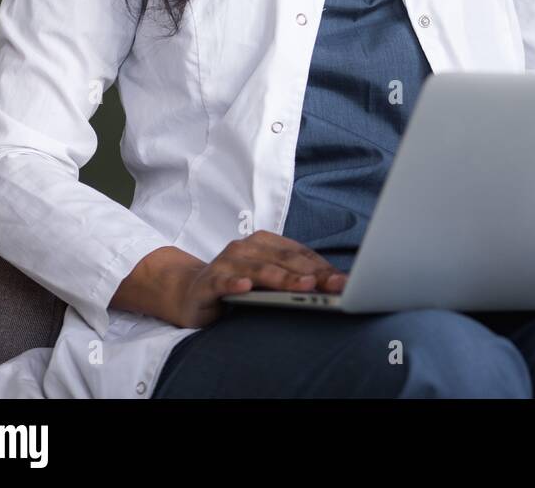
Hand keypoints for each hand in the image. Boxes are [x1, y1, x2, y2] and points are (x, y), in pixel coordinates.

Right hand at [158, 230, 346, 328]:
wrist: (191, 292)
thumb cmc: (237, 285)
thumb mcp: (268, 281)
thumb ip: (292, 279)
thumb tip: (331, 287)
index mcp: (266, 243)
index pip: (300, 254)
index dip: (323, 268)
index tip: (343, 282)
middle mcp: (247, 247)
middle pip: (285, 260)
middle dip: (312, 273)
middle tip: (333, 286)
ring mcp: (227, 262)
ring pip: (260, 270)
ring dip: (283, 278)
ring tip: (303, 285)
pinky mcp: (209, 281)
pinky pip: (224, 281)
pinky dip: (235, 283)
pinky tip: (246, 287)